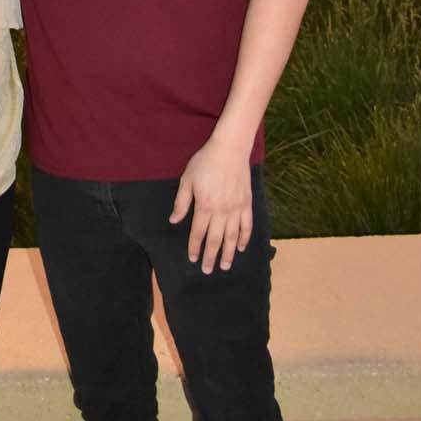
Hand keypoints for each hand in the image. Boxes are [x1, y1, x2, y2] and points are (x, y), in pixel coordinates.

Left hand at [169, 139, 252, 274]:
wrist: (229, 149)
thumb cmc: (205, 162)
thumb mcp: (187, 180)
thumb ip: (181, 202)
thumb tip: (174, 220)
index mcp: (204, 207)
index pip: (198, 233)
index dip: (194, 247)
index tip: (192, 259)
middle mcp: (221, 212)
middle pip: (215, 240)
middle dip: (210, 256)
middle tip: (207, 270)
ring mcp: (236, 209)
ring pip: (232, 237)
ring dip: (228, 253)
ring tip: (225, 266)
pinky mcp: (247, 204)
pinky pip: (247, 226)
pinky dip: (244, 238)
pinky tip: (240, 247)